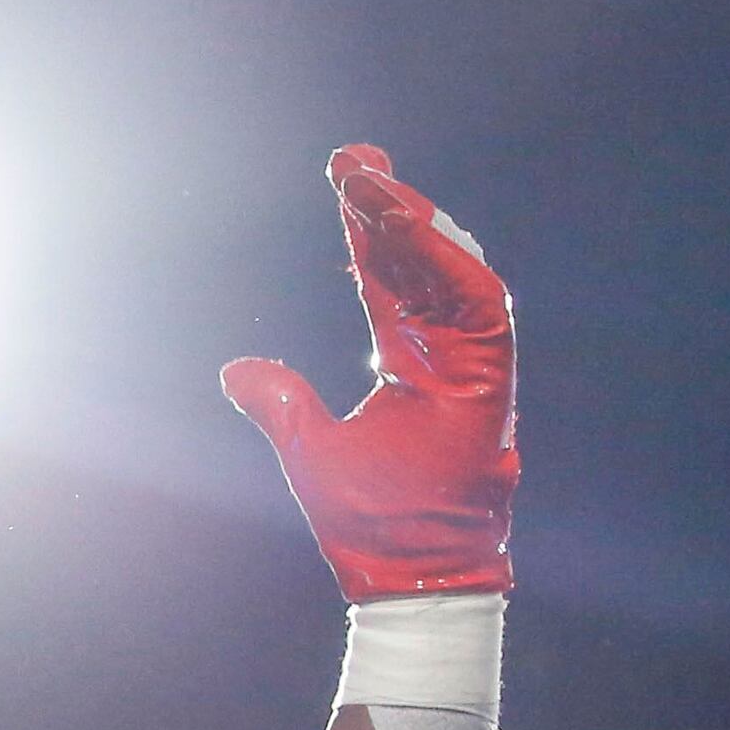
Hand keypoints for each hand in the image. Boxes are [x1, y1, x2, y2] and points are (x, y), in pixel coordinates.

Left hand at [222, 147, 515, 600]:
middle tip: (354, 157)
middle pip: (417, 260)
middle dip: (386, 204)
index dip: (366, 224)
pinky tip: (418, 227)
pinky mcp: (492, 379)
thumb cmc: (368, 520)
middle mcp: (443, 351)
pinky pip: (478, 307)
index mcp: (408, 359)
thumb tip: (237, 370)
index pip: (387, 275)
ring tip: (374, 186)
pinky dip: (450, 267)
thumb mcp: (307, 446)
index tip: (347, 173)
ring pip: (448, 272)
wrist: (407, 573)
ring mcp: (472, 362)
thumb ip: (278, 401)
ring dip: (413, 226)